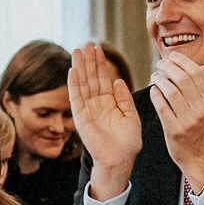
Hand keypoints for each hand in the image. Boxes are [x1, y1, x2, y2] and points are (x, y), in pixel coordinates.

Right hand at [69, 43, 142, 198]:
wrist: (120, 160)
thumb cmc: (128, 142)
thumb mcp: (131, 116)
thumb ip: (124, 98)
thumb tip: (118, 81)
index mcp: (110, 102)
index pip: (103, 79)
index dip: (100, 64)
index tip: (98, 48)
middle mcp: (97, 104)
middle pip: (91, 78)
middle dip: (88, 61)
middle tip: (86, 44)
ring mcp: (88, 110)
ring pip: (82, 84)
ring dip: (79, 68)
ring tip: (77, 51)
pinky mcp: (81, 118)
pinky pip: (76, 98)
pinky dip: (74, 84)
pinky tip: (72, 71)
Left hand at [150, 53, 203, 189]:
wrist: (198, 155)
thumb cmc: (203, 129)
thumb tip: (201, 68)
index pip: (197, 73)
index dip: (182, 61)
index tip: (172, 56)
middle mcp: (202, 110)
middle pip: (183, 79)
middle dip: (168, 67)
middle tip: (160, 64)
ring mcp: (188, 120)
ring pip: (171, 91)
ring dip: (160, 79)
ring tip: (155, 76)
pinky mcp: (174, 130)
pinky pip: (162, 107)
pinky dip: (156, 95)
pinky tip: (154, 90)